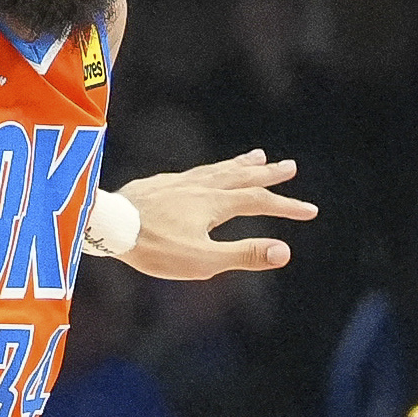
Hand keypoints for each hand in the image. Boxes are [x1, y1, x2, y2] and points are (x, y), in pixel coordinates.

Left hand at [97, 153, 318, 278]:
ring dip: (241, 164)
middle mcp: (200, 187)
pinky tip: (206, 173)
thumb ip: (244, 254)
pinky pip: (195, 172)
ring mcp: (179, 183)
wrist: (107, 225)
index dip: (286, 206)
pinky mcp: (159, 184)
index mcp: (215, 204)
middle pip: (241, 177)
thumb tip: (285, 251)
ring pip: (218, 169)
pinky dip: (212, 169)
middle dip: (268, 174)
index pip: (259, 201)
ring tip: (258, 156)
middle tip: (289, 167)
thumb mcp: (204, 260)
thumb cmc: (155, 248)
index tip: (310, 211)